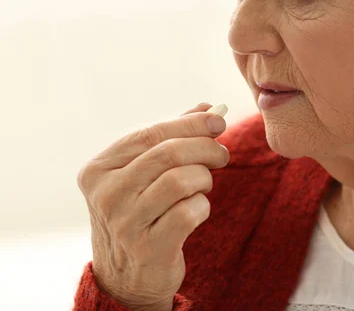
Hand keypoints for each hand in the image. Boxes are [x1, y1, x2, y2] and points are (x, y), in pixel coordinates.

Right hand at [77, 103, 228, 310]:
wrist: (128, 277)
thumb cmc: (140, 213)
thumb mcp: (143, 174)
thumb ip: (171, 138)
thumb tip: (208, 108)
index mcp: (98, 170)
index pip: (150, 134)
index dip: (190, 124)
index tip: (219, 120)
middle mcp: (105, 195)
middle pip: (169, 154)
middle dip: (206, 148)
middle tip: (222, 154)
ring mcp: (124, 223)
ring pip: (182, 180)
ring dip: (204, 178)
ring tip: (204, 184)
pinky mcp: (149, 248)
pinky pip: (190, 211)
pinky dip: (203, 205)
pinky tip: (197, 210)